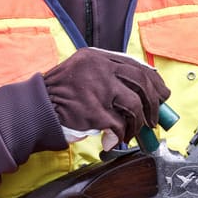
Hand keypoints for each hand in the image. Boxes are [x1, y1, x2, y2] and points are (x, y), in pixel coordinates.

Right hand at [43, 48, 170, 144]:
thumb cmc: (59, 94)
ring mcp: (96, 89)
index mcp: (96, 57)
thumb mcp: (81, 73)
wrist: (34, 108)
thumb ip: (106, 77)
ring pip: (135, 105)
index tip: (162, 93)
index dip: (154, 81)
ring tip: (133, 132)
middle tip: (155, 118)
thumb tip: (141, 93)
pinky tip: (114, 140)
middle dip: (155, 103)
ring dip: (139, 123)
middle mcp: (99, 68)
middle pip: (142, 82)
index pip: (135, 65)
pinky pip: (118, 125)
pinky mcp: (93, 111)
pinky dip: (120, 136)